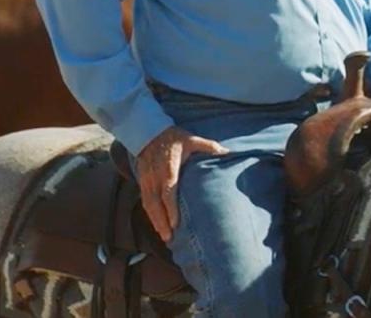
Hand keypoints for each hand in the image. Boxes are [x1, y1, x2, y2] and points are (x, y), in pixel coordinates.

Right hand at [135, 126, 228, 241]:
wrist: (149, 132)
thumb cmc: (173, 138)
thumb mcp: (192, 139)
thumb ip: (209, 146)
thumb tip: (227, 151)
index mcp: (169, 168)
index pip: (168, 191)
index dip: (170, 208)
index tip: (175, 223)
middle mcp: (155, 177)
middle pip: (156, 203)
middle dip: (162, 222)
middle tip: (170, 238)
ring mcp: (147, 180)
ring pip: (149, 204)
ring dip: (155, 221)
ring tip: (164, 236)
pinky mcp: (142, 181)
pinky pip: (145, 200)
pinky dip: (150, 214)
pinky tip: (157, 223)